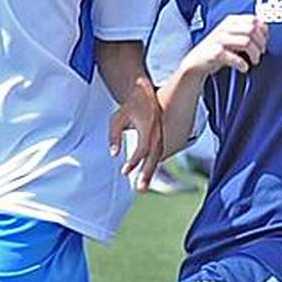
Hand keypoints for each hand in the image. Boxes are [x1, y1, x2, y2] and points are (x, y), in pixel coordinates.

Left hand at [110, 76, 163, 191]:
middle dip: (146, 175)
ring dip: (150, 172)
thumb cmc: (132, 104)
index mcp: (150, 126)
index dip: (133, 162)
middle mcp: (160, 133)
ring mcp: (167, 135)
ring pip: (159, 157)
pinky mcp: (169, 137)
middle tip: (140, 190)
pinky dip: (153, 163)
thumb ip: (114, 135)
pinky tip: (145, 173)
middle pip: (154, 158)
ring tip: (141, 187)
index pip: (142, 149)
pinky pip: (161, 153)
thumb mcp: (118, 117)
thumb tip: (113, 154)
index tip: (124, 171)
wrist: (152, 92)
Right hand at [181, 15, 268, 76]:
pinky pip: (234, 57)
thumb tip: (265, 33)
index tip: (264, 43)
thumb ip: (245, 32)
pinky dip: (242, 64)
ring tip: (253, 61)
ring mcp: (219, 40)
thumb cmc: (217, 50)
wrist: (196, 62)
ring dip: (254, 54)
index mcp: (230, 21)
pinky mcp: (215, 53)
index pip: (254, 20)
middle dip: (260, 43)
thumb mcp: (231, 36)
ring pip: (246, 42)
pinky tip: (244, 68)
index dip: (263, 32)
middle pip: (252, 29)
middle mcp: (225, 28)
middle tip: (260, 53)